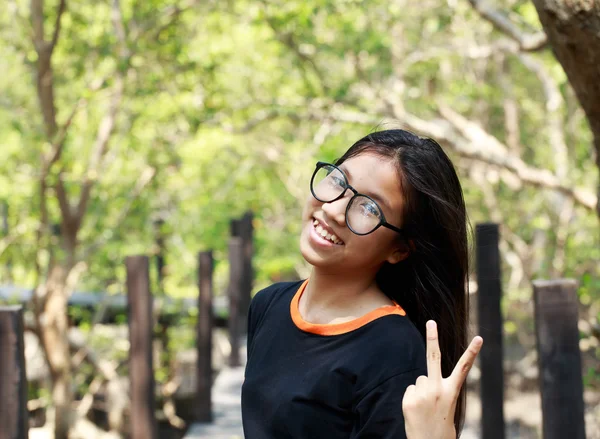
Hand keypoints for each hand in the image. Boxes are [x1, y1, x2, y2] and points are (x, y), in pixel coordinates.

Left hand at [402, 320, 482, 438]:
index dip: (472, 352)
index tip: (479, 337)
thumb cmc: (439, 425)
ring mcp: (423, 394)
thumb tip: (421, 378)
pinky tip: (417, 411)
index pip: (463, 368)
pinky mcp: (409, 400)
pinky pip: (410, 390)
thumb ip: (436, 388)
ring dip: (421, 390)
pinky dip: (412, 398)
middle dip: (432, 337)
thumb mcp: (445, 405)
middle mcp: (438, 390)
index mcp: (452, 392)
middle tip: (431, 322)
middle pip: (434, 357)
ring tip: (425, 408)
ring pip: (419, 380)